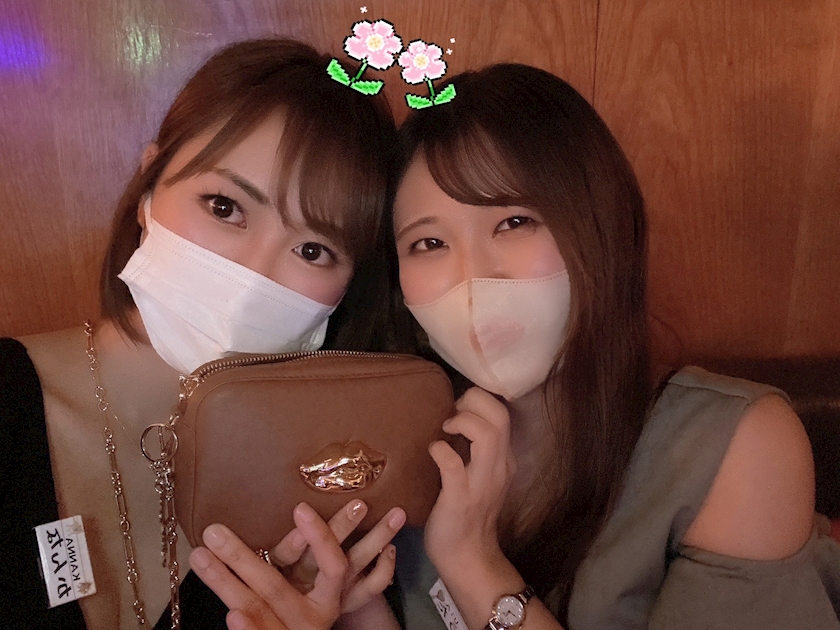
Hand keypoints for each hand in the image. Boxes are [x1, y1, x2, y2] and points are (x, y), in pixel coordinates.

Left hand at [190, 502, 347, 629]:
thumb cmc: (304, 609)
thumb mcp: (314, 588)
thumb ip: (306, 558)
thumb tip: (299, 510)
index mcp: (328, 598)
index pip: (331, 565)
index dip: (320, 538)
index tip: (301, 508)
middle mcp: (313, 618)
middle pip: (276, 587)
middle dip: (240, 557)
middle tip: (214, 532)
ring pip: (255, 608)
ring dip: (224, 581)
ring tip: (200, 557)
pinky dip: (245, 629)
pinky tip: (231, 615)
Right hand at [269, 500, 405, 613]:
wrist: (292, 616)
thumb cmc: (275, 580)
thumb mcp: (268, 561)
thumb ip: (276, 541)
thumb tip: (282, 507)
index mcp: (282, 570)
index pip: (286, 554)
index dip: (296, 537)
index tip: (302, 509)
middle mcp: (309, 580)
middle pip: (325, 555)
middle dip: (342, 527)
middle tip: (359, 505)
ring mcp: (333, 591)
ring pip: (356, 562)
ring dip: (377, 537)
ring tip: (396, 515)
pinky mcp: (349, 599)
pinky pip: (371, 587)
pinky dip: (384, 568)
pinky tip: (391, 548)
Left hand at [424, 387, 515, 574]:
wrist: (467, 556)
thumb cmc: (466, 513)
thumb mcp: (481, 475)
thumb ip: (476, 450)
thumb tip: (453, 417)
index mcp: (504, 459)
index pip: (504, 413)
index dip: (480, 399)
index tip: (458, 407)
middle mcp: (499, 467)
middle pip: (500, 416)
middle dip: (474, 401)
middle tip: (453, 412)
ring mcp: (482, 483)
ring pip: (487, 435)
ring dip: (462, 422)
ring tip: (446, 428)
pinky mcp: (460, 498)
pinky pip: (453, 464)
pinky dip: (440, 450)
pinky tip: (433, 451)